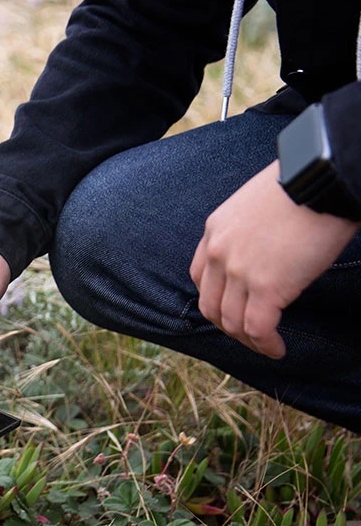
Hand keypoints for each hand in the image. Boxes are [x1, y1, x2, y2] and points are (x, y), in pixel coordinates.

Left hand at [190, 160, 358, 357]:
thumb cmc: (303, 183)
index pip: (201, 278)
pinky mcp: (267, 287)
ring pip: (232, 323)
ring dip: (248, 340)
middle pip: (212, 306)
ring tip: (265, 345)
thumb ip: (247, 232)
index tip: (231, 310)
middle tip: (249, 335)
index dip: (215, 300)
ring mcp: (239, 272)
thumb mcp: (256, 203)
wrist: (323, 175)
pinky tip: (277, 349)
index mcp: (214, 231)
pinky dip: (266, 345)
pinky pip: (258, 329)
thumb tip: (263, 254)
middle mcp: (219, 253)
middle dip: (228, 326)